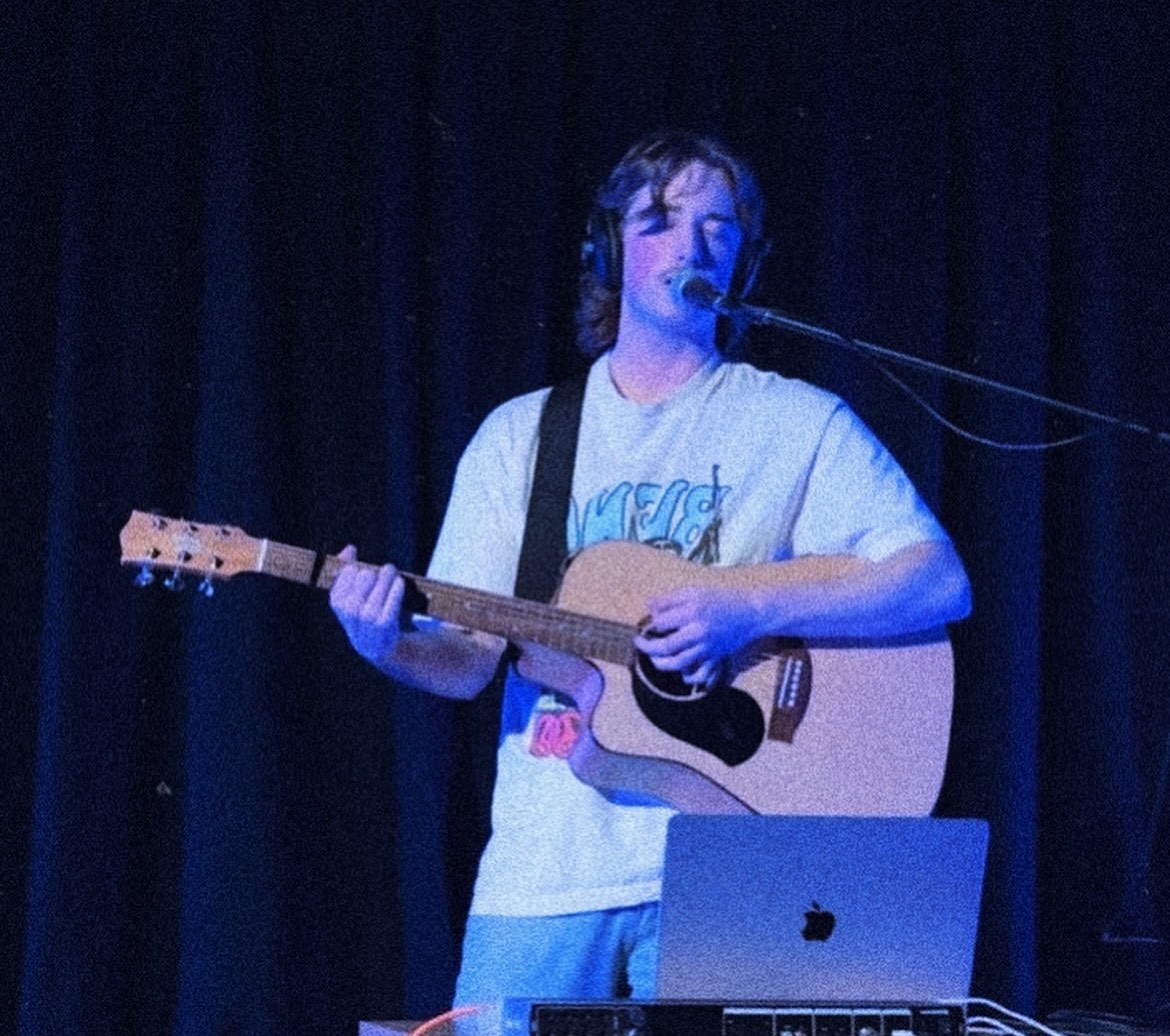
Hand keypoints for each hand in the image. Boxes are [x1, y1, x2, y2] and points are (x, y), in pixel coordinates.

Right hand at [328, 545, 405, 667]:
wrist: (379, 647)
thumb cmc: (364, 613)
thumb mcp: (351, 594)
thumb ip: (348, 569)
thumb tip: (349, 549)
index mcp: (337, 602)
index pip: (347, 574)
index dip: (356, 570)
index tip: (363, 573)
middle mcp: (349, 612)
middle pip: (364, 577)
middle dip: (373, 573)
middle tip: (383, 574)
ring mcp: (367, 619)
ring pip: (380, 583)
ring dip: (388, 576)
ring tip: (391, 574)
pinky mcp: (385, 624)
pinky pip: (393, 596)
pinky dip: (397, 587)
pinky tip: (399, 583)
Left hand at [632, 584, 762, 685]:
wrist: (752, 613)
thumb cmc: (722, 599)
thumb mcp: (695, 592)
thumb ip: (670, 600)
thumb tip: (648, 606)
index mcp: (693, 613)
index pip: (661, 623)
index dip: (650, 624)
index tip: (647, 624)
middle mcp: (699, 633)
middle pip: (666, 647)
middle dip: (648, 648)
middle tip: (639, 644)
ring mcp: (708, 649)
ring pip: (679, 664)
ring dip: (662, 664)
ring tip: (655, 659)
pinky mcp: (716, 659)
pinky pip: (700, 675)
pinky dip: (688, 677)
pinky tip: (681, 671)